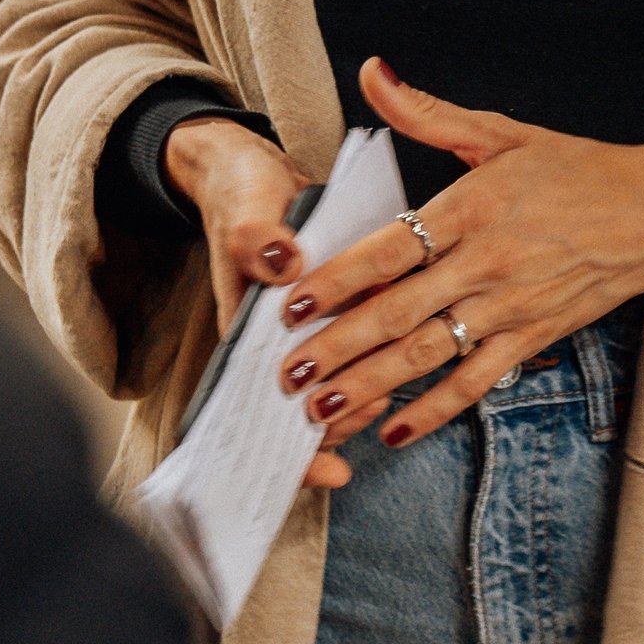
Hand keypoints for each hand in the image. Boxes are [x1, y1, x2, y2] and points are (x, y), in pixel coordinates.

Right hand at [162, 115, 352, 490]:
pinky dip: (375, 357)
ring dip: (361, 393)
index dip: (293, 451)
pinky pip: (356, 344)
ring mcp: (307, 327)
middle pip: (305, 406)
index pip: (261, 409)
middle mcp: (276, 341)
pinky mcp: (335, 305)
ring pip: (335, 380)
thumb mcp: (243, 212)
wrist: (255, 174)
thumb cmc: (240, 198)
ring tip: (388, 393)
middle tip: (373, 408)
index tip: (330, 469)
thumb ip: (256, 240)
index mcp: (243, 332)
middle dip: (339, 422)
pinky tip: (403, 360)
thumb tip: (282, 263)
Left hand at [272, 57, 643, 460]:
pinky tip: (394, 432)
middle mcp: (487, 264)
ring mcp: (510, 308)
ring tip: (321, 411)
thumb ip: (426, 112)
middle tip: (286, 374)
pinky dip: (435, 412)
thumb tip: (371, 71)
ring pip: (427, 355)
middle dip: (337, 348)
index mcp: (473, 208)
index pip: (392, 249)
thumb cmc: (576, 169)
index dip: (339, 279)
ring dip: (371, 386)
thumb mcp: (501, 132)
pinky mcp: (531, 339)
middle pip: (398, 313)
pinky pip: (475, 383)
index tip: (293, 302)